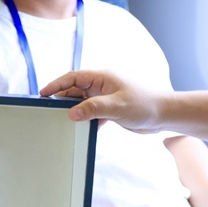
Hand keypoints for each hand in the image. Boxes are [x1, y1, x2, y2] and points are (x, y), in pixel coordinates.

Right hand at [40, 70, 164, 132]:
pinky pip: (91, 113)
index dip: (56, 84)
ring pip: (82, 103)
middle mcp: (101, 86)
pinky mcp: (110, 110)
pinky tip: (81, 129)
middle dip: (62, 99)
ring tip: (61, 120)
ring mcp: (105, 97)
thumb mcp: (116, 107)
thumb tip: (70, 113)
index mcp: (101, 78)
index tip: (43, 93)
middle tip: (47, 109)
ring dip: (74, 111)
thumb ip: (92, 108)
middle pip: (75, 90)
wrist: (165, 115)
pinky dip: (85, 120)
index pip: (73, 78)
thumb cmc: (144, 104)